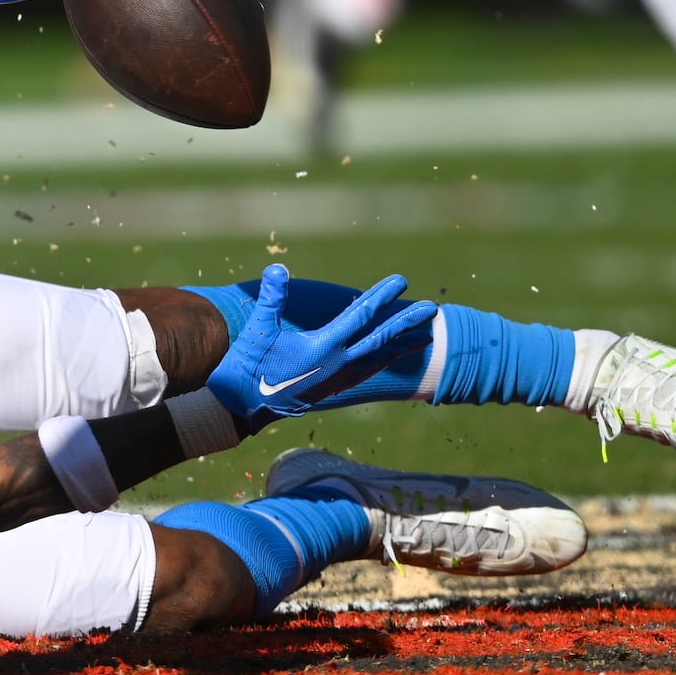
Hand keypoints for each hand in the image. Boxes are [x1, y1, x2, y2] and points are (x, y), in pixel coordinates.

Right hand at [207, 265, 437, 432]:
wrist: (244, 407)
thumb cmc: (249, 366)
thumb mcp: (259, 329)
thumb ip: (272, 298)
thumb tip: (278, 268)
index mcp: (325, 346)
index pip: (361, 315)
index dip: (382, 296)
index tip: (401, 281)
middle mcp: (339, 363)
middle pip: (382, 338)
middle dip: (407, 322)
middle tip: (431, 309)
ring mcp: (339, 378)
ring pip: (380, 358)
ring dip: (402, 345)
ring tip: (423, 336)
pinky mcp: (333, 387)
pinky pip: (368, 371)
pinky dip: (384, 360)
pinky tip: (388, 358)